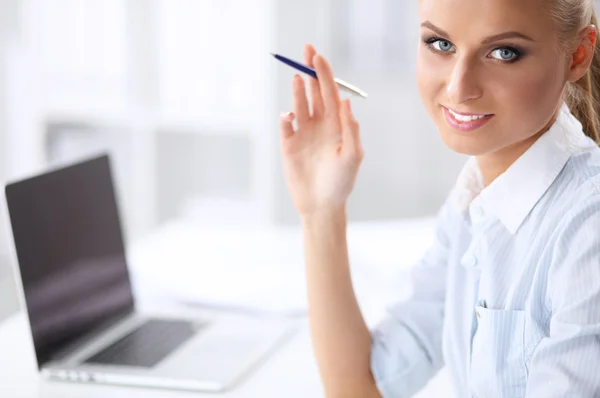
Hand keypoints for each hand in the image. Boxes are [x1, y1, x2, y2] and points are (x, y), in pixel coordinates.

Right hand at [279, 44, 363, 216]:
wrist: (321, 205)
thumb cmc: (341, 182)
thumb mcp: (353, 156)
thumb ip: (350, 129)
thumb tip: (346, 101)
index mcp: (336, 124)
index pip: (330, 92)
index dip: (325, 74)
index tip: (318, 57)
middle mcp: (319, 124)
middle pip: (313, 91)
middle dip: (310, 70)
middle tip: (306, 50)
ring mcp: (302, 133)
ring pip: (299, 104)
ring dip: (298, 90)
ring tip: (298, 78)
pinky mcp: (288, 145)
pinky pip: (285, 125)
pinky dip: (285, 117)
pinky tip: (290, 116)